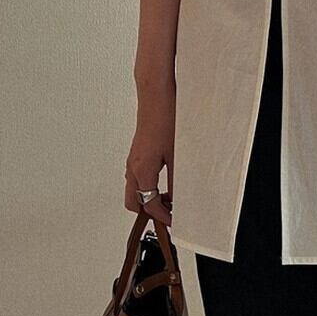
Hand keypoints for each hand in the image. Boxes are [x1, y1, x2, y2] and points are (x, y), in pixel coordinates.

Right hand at [124, 79, 175, 225]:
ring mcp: (133, 159)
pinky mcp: (138, 151)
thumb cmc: (167, 117)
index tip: (175, 222)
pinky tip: (167, 179)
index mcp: (142, 171)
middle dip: (151, 211)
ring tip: (172, 197)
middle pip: (134, 202)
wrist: (157, 93)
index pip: (148, 205)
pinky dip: (149, 184)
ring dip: (150, 197)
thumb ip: (179, 180)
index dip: (163, 217)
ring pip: (136, 189)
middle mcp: (133, 167)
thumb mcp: (179, 154)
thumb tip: (182, 199)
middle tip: (171, 213)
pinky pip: (138, 176)